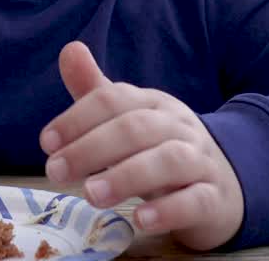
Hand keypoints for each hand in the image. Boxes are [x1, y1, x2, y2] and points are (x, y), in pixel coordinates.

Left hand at [39, 42, 243, 250]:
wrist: (222, 185)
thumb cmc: (160, 149)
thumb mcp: (128, 119)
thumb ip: (96, 92)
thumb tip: (69, 48)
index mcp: (153, 104)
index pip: (115, 99)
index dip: (78, 118)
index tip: (47, 142)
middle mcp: (179, 127)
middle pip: (137, 128)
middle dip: (92, 148)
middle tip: (55, 171)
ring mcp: (201, 162)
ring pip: (169, 161)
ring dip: (127, 176)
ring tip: (91, 194)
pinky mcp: (215, 200)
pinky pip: (196, 201)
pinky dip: (168, 210)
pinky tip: (141, 220)